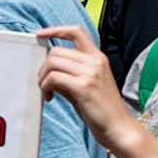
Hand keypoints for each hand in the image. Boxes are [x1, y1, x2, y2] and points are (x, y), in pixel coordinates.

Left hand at [36, 24, 149, 157]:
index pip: (76, 32)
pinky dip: (45, 87)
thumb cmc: (101, 109)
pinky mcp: (84, 86)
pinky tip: (49, 97)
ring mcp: (91, 72)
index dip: (55, 30)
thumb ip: (69, 73)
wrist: (118, 127)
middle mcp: (95, 61)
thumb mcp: (86, 84)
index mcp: (98, 58)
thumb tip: (47, 70)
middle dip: (43, 66)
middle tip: (43, 83)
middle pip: (56, 50)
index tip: (40, 35)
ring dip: (42, 77)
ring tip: (46, 91)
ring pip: (52, 62)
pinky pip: (53, 78)